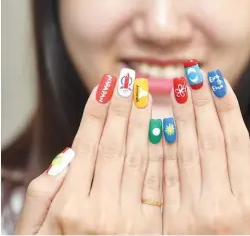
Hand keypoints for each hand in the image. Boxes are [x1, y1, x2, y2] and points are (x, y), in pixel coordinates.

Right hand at [16, 71, 162, 233]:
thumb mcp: (34, 234)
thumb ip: (43, 195)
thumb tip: (68, 156)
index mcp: (69, 206)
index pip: (89, 144)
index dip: (98, 111)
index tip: (107, 84)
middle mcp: (100, 210)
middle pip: (116, 144)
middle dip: (124, 107)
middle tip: (132, 78)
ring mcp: (130, 222)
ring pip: (140, 158)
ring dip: (145, 122)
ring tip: (150, 93)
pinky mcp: (153, 232)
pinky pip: (160, 184)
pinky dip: (163, 153)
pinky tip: (167, 129)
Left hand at [163, 64, 249, 234]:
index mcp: (249, 204)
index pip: (234, 141)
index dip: (226, 108)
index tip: (218, 82)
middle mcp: (219, 205)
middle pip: (207, 140)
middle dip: (201, 102)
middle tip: (194, 73)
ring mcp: (189, 215)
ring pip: (184, 153)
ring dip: (179, 117)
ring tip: (176, 88)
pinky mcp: (169, 225)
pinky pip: (165, 178)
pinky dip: (163, 149)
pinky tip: (160, 126)